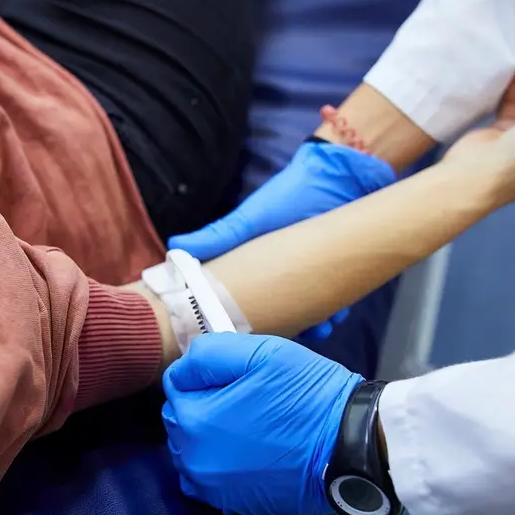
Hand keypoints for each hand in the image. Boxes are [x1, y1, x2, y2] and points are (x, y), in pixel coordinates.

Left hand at [162, 334, 362, 514]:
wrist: (351, 446)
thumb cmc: (308, 395)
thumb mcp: (261, 353)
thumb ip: (209, 354)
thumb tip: (182, 367)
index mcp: (195, 420)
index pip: (176, 385)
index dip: (204, 374)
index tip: (235, 375)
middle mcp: (195, 460)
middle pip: (179, 420)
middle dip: (201, 404)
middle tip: (244, 397)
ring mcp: (214, 487)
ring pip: (190, 451)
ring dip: (207, 435)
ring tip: (246, 423)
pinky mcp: (234, 505)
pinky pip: (206, 479)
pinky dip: (216, 464)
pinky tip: (245, 452)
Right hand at [169, 141, 395, 337]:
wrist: (339, 177)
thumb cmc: (291, 194)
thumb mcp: (253, 217)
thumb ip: (220, 235)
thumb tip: (175, 246)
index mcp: (259, 267)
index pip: (245, 301)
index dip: (244, 320)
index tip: (241, 336)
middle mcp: (283, 276)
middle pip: (279, 313)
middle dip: (283, 328)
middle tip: (287, 334)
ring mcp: (311, 276)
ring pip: (308, 314)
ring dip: (313, 326)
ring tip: (317, 328)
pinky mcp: (338, 274)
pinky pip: (335, 305)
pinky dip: (335, 314)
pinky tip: (335, 316)